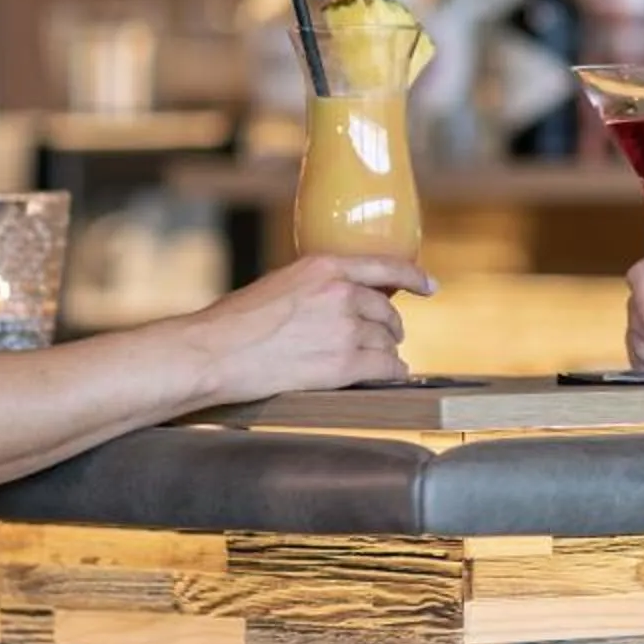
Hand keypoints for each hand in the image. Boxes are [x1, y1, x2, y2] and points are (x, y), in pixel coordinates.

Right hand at [184, 253, 430, 400]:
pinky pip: (387, 368)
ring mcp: (345, 329)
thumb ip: (315, 289)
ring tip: (375, 361)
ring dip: (386, 352)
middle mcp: (341, 293)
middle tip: (384, 338)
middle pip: (387, 311)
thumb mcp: (279, 285)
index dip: (414, 276)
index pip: (386, 266)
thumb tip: (338, 303)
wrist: (214, 352)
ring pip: (387, 341)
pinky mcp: (344, 364)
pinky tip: (387, 376)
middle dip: (388, 326)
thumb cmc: (233, 323)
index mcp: (324, 267)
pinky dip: (392, 373)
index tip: (429, 285)